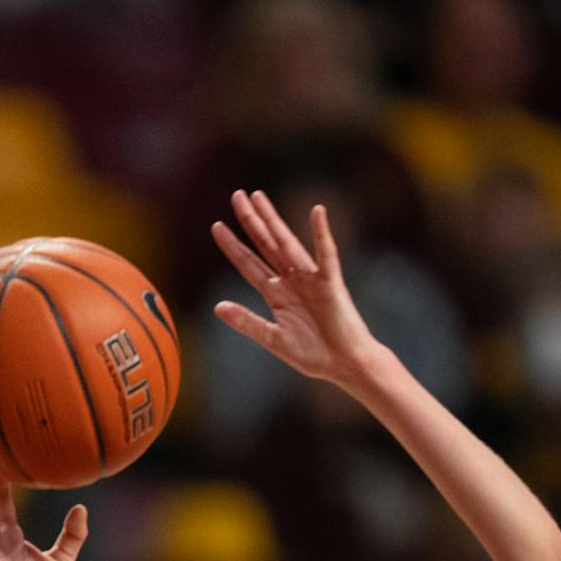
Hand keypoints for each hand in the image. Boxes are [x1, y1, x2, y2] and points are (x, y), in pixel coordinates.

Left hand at [210, 190, 384, 389]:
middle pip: (265, 244)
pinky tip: (317, 212)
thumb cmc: (314, 354)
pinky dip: (322, 233)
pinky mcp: (331, 282)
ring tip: (258, 196)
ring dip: (273, 219)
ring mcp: (310, 278)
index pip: (248, 263)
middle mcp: (291, 280)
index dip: (232, 246)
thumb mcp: (273, 339)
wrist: (344, 365)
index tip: (216, 226)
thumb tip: (217, 307)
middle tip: (236, 195)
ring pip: (287, 242)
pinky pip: (326, 254)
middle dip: (251, 221)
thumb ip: (247, 322)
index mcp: (276, 294)